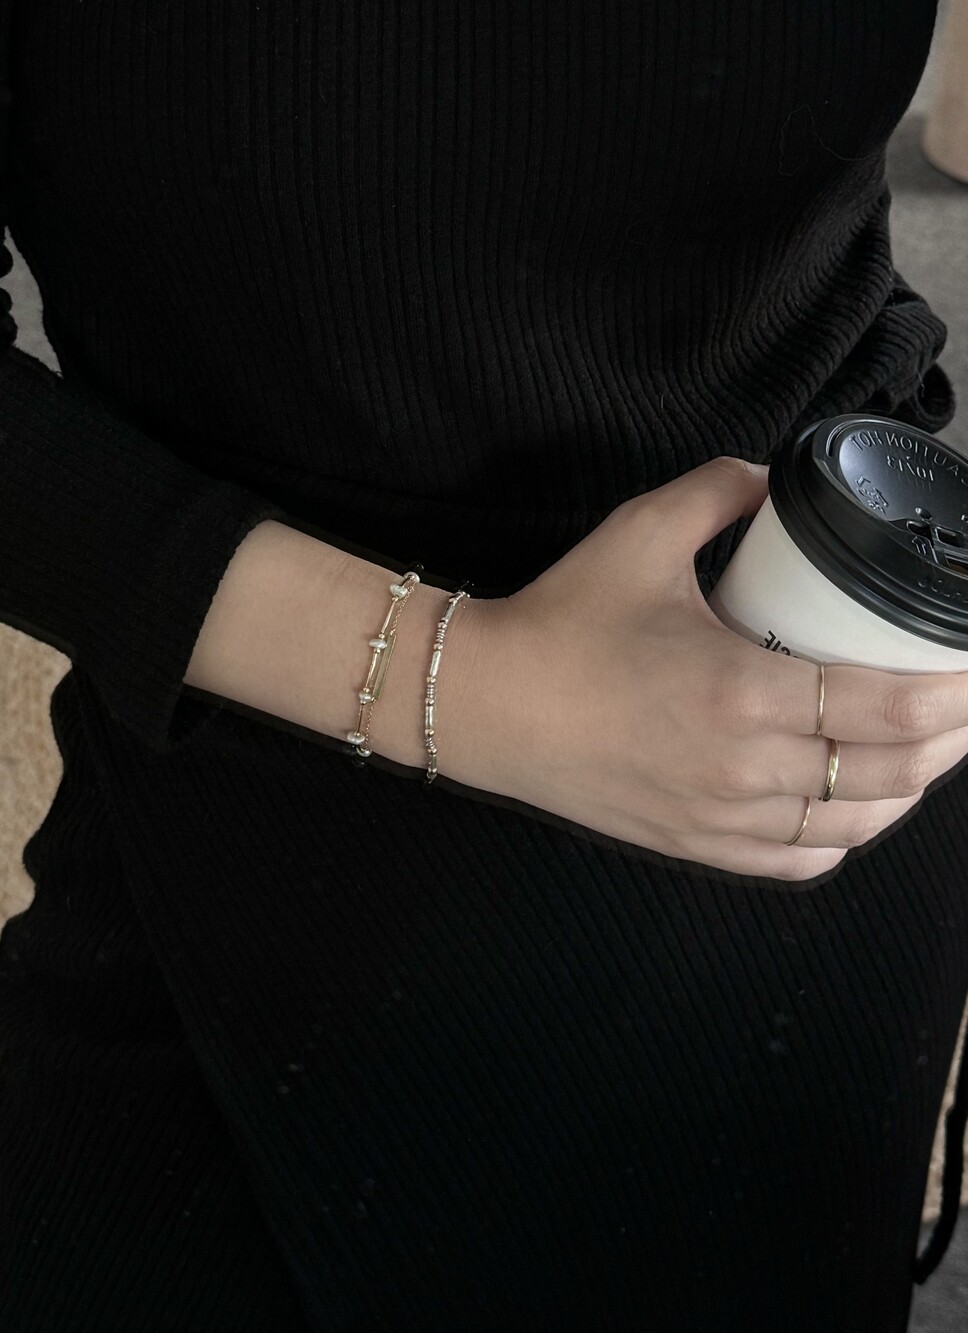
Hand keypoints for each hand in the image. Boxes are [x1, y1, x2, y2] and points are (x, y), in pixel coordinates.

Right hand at [444, 457, 967, 881]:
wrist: (485, 704)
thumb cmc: (561, 622)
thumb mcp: (639, 532)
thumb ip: (721, 490)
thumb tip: (777, 476)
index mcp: (742, 692)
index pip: (888, 708)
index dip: (957, 695)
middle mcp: (744, 770)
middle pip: (890, 774)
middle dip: (950, 740)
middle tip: (965, 701)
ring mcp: (721, 820)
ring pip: (854, 826)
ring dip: (907, 790)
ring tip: (926, 749)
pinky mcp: (695, 845)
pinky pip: (800, 861)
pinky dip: (846, 837)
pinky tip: (854, 804)